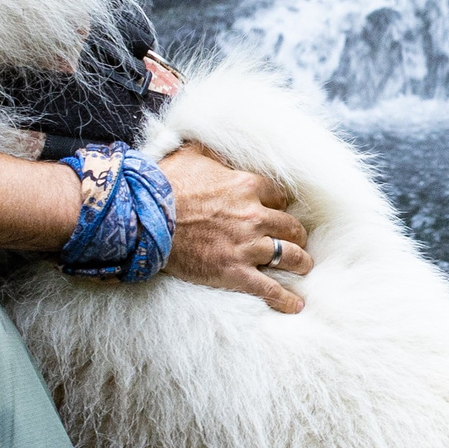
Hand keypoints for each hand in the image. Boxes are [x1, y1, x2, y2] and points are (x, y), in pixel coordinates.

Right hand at [161, 142, 311, 312]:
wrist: (144, 217)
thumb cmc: (165, 184)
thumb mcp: (191, 154)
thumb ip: (211, 151)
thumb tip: (213, 143)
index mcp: (247, 185)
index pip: (279, 197)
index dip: (279, 206)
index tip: (279, 212)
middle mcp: (253, 215)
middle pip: (290, 227)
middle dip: (296, 235)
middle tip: (298, 241)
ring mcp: (246, 245)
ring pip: (287, 255)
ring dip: (300, 261)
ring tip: (304, 266)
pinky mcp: (234, 271)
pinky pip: (268, 287)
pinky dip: (284, 298)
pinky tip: (294, 305)